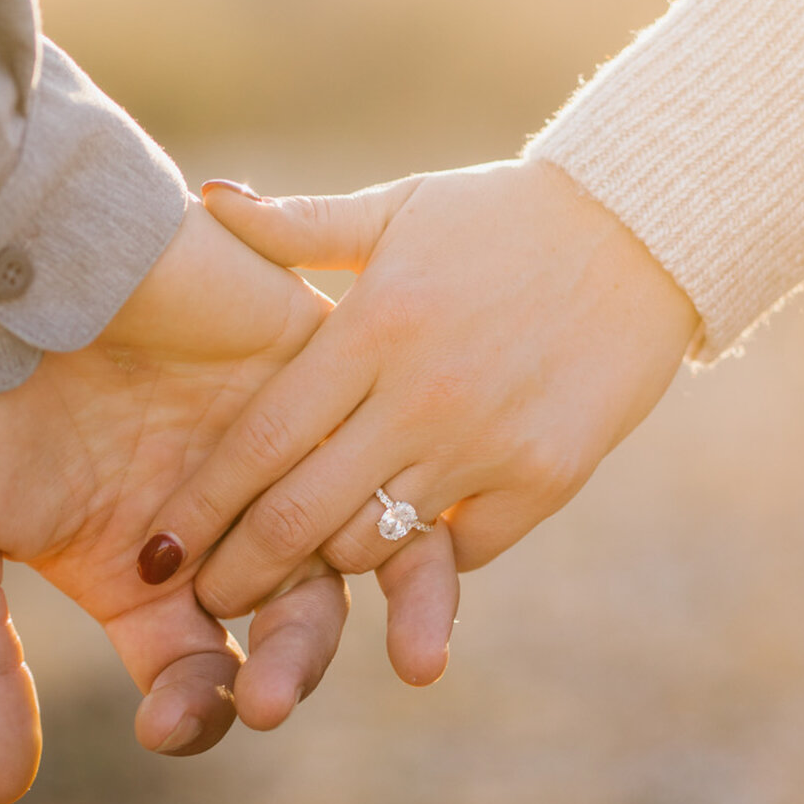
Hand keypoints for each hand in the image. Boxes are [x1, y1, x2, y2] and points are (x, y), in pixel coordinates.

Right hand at [0, 203, 449, 803]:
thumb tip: (1, 796)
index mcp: (135, 563)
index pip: (200, 666)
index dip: (199, 708)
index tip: (172, 721)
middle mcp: (216, 511)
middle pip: (291, 620)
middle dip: (287, 671)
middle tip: (267, 702)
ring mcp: (271, 438)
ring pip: (354, 544)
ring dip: (361, 610)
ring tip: (351, 644)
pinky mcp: (309, 360)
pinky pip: (381, 443)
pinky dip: (391, 502)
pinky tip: (375, 545)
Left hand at [138, 161, 699, 634]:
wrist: (646, 230)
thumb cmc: (505, 217)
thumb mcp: (399, 210)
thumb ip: (299, 226)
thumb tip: (204, 203)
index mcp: (375, 326)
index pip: (262, 439)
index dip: (202, 506)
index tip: (157, 552)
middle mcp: (424, 394)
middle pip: (303, 514)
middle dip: (242, 571)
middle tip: (209, 600)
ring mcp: (488, 442)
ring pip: (376, 543)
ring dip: (331, 566)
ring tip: (297, 576)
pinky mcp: (547, 477)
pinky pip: (461, 550)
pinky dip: (426, 556)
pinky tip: (405, 545)